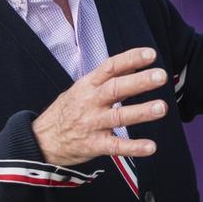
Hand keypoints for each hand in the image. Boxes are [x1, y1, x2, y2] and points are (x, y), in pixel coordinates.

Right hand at [32, 47, 168, 165]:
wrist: (41, 140)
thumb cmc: (67, 111)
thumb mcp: (81, 89)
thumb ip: (106, 80)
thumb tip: (135, 65)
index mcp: (88, 85)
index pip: (110, 67)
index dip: (130, 59)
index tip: (151, 54)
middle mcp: (90, 102)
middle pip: (116, 89)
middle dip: (139, 81)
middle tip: (161, 76)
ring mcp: (92, 124)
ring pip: (119, 116)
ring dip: (141, 112)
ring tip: (161, 107)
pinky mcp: (93, 145)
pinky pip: (116, 146)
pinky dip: (133, 147)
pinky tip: (150, 147)